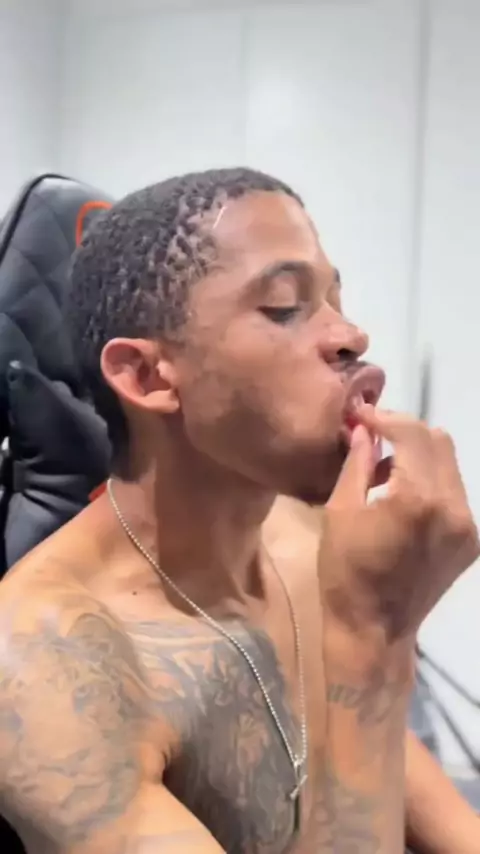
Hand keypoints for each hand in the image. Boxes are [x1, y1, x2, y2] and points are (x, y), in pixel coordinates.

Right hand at [318, 405, 478, 641]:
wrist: (374, 631)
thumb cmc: (345, 572)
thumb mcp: (339, 511)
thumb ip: (357, 463)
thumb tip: (362, 429)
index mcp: (417, 498)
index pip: (411, 433)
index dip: (385, 418)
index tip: (361, 417)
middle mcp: (452, 506)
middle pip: (438, 441)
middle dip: (405, 431)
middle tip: (373, 438)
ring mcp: (467, 525)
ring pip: (449, 464)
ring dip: (418, 456)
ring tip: (385, 472)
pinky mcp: (470, 540)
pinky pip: (453, 493)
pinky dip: (430, 483)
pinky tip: (402, 498)